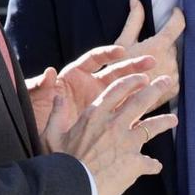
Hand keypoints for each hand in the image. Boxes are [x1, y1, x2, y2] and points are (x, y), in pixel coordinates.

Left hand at [26, 47, 157, 135]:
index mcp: (73, 76)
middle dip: (133, 65)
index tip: (121, 52)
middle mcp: (89, 85)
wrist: (42, 142)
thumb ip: (39, 85)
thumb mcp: (35, 100)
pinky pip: (124, 109)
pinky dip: (136, 107)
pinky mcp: (106, 117)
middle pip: (114, 70)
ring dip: (140, 83)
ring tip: (159, 80)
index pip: (93, 59)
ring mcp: (100, 100)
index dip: (107, 54)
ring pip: (124, 88)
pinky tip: (153, 105)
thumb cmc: (35, 117)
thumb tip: (49, 73)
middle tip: (151, 62)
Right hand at [43, 73, 179, 194]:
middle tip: (167, 82)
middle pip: (140, 101)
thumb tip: (57, 96)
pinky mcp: (134, 162)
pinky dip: (152, 165)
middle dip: (156, 89)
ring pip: (151, 127)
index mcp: (95, 115)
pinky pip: (149, 162)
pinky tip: (155, 166)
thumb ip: (55, 114)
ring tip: (173, 119)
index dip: (132, 81)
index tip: (143, 77)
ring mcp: (126, 143)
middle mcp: (114, 125)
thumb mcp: (51, 135)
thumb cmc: (59, 162)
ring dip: (164, 121)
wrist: (71, 187)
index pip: (117, 90)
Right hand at [115, 0, 184, 85]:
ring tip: (146, 68)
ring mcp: (174, 75)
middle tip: (145, 51)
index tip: (175, 11)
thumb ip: (133, 21)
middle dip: (162, 44)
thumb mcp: (123, 43)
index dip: (177, 16)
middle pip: (171, 45)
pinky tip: (151, 78)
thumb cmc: (117, 71)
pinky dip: (164, 74)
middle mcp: (170, 61)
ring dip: (163, 60)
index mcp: (158, 47)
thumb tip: (136, 1)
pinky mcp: (175, 88)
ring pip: (173, 60)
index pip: (177, 25)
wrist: (120, 102)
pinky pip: (174, 75)